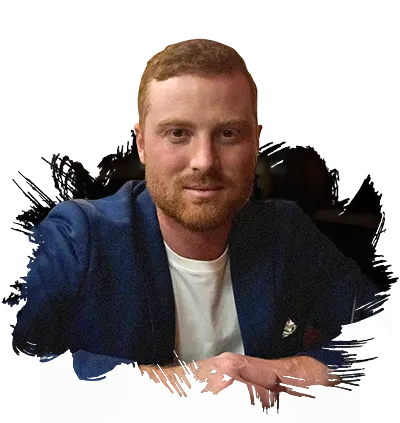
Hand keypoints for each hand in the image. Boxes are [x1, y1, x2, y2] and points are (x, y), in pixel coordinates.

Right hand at [111, 352, 285, 416]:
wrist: (164, 393)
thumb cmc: (191, 380)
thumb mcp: (216, 365)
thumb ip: (240, 371)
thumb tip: (263, 383)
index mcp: (232, 363)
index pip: (270, 379)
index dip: (271, 389)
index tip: (268, 395)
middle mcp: (232, 379)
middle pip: (269, 398)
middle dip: (266, 406)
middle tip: (256, 409)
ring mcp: (226, 400)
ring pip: (259, 415)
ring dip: (255, 417)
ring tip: (243, 414)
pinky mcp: (220, 417)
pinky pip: (245, 422)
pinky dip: (244, 421)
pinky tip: (234, 419)